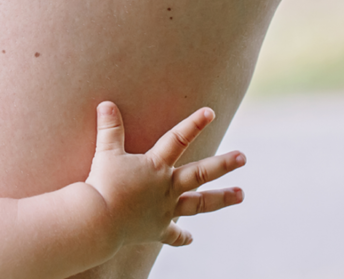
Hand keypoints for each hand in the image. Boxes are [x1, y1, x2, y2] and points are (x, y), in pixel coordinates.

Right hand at [84, 101, 244, 246]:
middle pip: (200, 174)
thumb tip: (106, 104)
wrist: (100, 221)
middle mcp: (167, 188)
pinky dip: (182, 237)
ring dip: (221, 199)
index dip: (193, 125)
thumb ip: (110, 128)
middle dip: (223, 165)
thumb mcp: (106, 153)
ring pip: (198, 204)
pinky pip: (173, 235)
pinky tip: (190, 239)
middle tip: (243, 157)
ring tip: (241, 194)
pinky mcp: (157, 230)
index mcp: (156, 167)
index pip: (177, 140)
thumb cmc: (102, 185)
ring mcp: (165, 210)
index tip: (210, 112)